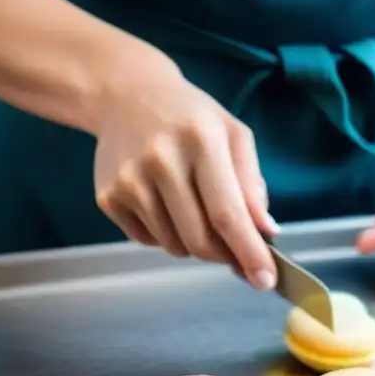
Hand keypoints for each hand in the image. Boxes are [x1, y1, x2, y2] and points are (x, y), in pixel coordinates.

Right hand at [93, 65, 278, 289]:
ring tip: (193, 208)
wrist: (126, 95)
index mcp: (200, 141)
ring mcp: (129, 181)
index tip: (266, 280)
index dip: (249, 252)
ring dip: (194, 243)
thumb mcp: (233, 136)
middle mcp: (160, 161)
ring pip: (174, 246)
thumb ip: (252, 184)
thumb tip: (266, 232)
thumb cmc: (191, 118)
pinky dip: (166, 235)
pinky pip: (148, 240)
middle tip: (235, 251)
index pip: (228, 214)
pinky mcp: (108, 198)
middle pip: (199, 240)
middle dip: (224, 256)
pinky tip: (165, 202)